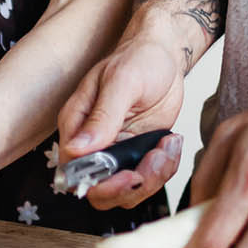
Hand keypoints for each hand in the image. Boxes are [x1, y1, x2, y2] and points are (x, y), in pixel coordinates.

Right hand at [57, 28, 190, 208]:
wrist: (163, 55)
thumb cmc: (139, 59)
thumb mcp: (122, 82)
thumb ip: (102, 117)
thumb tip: (77, 149)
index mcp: (76, 126)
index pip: (75, 173)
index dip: (101, 184)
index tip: (130, 174)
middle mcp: (92, 145)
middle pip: (100, 192)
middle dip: (132, 186)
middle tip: (156, 160)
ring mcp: (115, 152)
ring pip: (126, 192)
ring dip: (153, 178)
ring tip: (168, 146)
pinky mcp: (137, 154)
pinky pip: (147, 180)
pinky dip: (165, 169)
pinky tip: (171, 143)